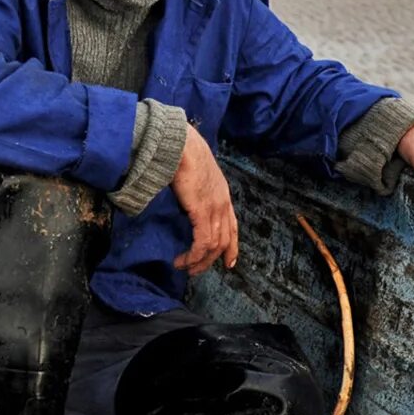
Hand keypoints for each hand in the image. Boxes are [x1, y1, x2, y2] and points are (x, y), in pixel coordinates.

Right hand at [172, 124, 238, 273]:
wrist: (180, 143)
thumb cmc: (182, 152)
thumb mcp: (195, 173)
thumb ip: (194, 188)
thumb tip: (184, 196)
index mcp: (222, 194)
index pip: (233, 226)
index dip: (232, 246)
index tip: (229, 262)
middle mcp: (223, 203)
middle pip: (225, 240)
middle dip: (212, 259)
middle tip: (197, 271)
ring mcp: (215, 208)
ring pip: (213, 245)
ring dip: (198, 261)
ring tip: (185, 268)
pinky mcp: (202, 212)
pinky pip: (202, 242)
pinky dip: (194, 255)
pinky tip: (183, 261)